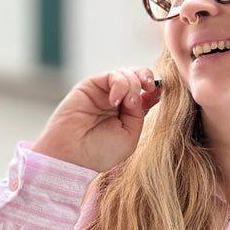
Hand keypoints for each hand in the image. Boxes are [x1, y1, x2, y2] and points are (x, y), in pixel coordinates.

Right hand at [31, 68, 160, 170]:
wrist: (73, 155)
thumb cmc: (100, 152)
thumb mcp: (130, 135)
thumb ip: (140, 113)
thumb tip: (148, 92)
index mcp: (128, 114)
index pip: (146, 93)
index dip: (154, 88)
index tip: (156, 91)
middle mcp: (117, 101)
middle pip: (138, 78)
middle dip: (146, 78)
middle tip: (148, 87)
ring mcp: (104, 93)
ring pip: (127, 74)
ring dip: (132, 85)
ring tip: (127, 103)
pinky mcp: (91, 86)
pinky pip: (112, 76)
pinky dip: (119, 84)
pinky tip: (114, 101)